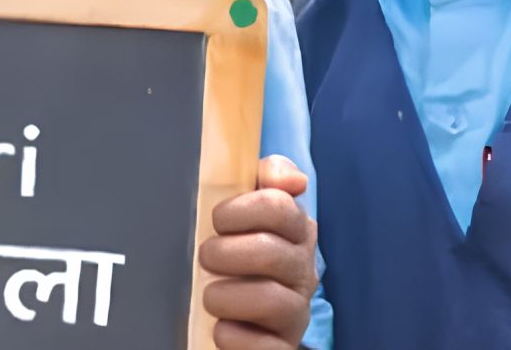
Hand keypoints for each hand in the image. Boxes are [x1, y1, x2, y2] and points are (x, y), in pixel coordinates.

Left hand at [198, 155, 318, 349]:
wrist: (244, 317)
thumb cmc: (240, 256)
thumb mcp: (247, 213)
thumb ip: (264, 179)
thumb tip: (292, 179)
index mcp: (296, 232)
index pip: (280, 207)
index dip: (241, 211)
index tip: (217, 219)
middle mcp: (303, 272)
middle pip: (271, 252)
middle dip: (226, 253)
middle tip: (207, 258)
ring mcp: (296, 313)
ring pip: (271, 300)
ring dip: (227, 296)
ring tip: (210, 296)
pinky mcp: (283, 347)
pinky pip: (268, 347)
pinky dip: (236, 338)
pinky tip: (222, 329)